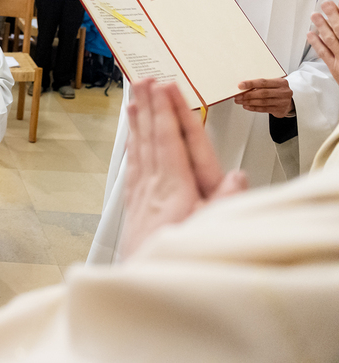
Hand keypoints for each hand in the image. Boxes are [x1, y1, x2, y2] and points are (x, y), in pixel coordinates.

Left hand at [121, 80, 247, 257]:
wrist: (142, 289)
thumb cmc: (176, 263)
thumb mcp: (210, 234)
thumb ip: (226, 205)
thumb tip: (237, 176)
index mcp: (174, 191)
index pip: (169, 141)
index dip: (166, 112)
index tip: (163, 87)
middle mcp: (153, 189)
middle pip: (151, 140)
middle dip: (149, 108)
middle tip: (144, 78)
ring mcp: (140, 198)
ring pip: (138, 151)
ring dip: (137, 123)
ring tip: (133, 99)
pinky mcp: (133, 210)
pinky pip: (132, 170)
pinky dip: (132, 150)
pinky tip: (130, 141)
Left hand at [234, 78, 293, 116]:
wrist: (289, 101)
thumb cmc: (277, 90)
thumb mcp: (273, 84)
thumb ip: (261, 84)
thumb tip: (243, 86)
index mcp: (281, 82)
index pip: (263, 82)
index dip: (251, 84)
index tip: (240, 85)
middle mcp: (283, 92)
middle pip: (263, 93)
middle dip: (248, 95)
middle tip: (238, 96)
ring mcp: (282, 102)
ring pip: (262, 102)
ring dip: (249, 102)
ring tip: (240, 101)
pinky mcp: (279, 110)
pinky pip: (264, 109)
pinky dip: (253, 108)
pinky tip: (246, 106)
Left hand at [308, 0, 338, 85]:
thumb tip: (338, 28)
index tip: (333, 5)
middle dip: (333, 16)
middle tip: (326, 4)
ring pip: (332, 40)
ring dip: (322, 26)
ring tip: (314, 15)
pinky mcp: (335, 69)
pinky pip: (325, 54)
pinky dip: (317, 43)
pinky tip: (310, 35)